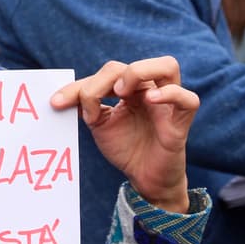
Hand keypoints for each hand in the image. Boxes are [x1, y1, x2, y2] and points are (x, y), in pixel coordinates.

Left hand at [52, 56, 197, 212]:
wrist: (144, 177)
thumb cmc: (125, 147)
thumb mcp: (99, 124)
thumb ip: (86, 105)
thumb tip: (60, 97)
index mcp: (131, 88)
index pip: (107, 72)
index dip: (79, 86)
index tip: (56, 103)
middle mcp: (150, 90)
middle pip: (131, 65)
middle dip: (103, 79)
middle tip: (91, 99)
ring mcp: (168, 103)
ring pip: (167, 66)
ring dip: (138, 73)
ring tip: (121, 92)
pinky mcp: (181, 121)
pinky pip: (188, 99)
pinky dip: (170, 94)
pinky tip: (150, 100)